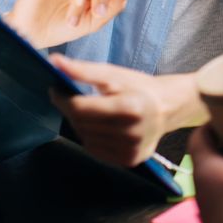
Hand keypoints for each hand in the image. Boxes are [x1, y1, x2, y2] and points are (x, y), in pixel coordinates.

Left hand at [49, 55, 207, 166]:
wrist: (168, 107)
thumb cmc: (140, 87)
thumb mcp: (114, 74)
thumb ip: (83, 70)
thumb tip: (53, 62)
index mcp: (129, 108)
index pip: (80, 108)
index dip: (62, 99)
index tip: (56, 89)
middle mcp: (131, 133)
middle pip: (81, 123)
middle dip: (71, 109)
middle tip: (71, 97)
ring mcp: (130, 150)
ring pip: (85, 138)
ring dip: (80, 123)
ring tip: (90, 111)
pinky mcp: (128, 161)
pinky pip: (95, 149)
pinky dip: (91, 136)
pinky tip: (99, 126)